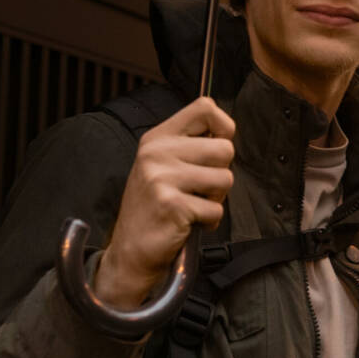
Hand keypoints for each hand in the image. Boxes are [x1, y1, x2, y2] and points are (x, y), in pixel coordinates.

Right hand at [94, 97, 235, 308]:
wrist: (132, 250)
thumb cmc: (156, 206)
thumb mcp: (164, 165)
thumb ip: (191, 145)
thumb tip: (227, 133)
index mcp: (157, 138)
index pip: (205, 107)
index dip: (223, 127)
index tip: (217, 145)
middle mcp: (157, 153)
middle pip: (225, 148)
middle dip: (221, 172)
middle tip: (199, 189)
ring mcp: (162, 178)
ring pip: (225, 179)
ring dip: (216, 199)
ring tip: (192, 204)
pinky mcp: (172, 205)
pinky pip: (216, 209)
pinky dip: (209, 221)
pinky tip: (188, 222)